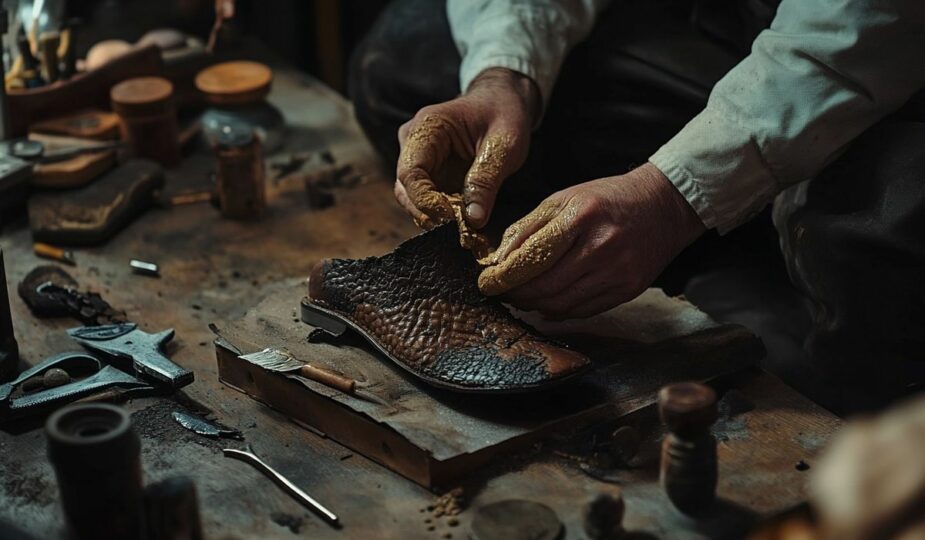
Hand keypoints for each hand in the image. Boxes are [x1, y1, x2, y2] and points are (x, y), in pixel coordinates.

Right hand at [395, 68, 539, 228]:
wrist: (503, 102)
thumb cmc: (504, 115)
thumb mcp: (504, 145)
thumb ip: (486, 180)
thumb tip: (473, 220)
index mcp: (427, 126)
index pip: (410, 172)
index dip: (425, 200)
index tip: (452, 218)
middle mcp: (413, 142)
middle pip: (405, 190)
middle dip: (430, 213)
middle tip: (461, 230)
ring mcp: (418, 160)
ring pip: (412, 199)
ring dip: (435, 217)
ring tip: (464, 227)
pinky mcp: (429, 175)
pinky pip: (427, 200)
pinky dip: (443, 215)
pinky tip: (464, 221)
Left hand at [478, 163, 705, 318]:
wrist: (663, 206)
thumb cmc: (607, 199)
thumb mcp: (564, 198)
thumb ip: (529, 227)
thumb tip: (500, 259)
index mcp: (581, 217)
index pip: (531, 256)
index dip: (504, 275)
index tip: (487, 282)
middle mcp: (601, 247)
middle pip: (544, 286)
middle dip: (515, 293)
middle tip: (500, 292)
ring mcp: (617, 272)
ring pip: (561, 304)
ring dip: (534, 304)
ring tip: (521, 297)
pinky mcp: (627, 290)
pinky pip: (583, 311)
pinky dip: (559, 311)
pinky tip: (547, 303)